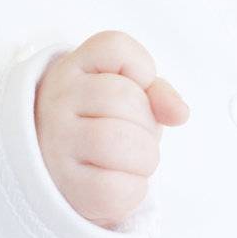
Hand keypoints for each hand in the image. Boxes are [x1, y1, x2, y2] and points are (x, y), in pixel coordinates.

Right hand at [33, 30, 188, 229]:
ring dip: (145, 157)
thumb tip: (180, 113)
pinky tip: (123, 183)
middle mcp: (57, 101)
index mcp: (72, 70)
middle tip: (135, 135)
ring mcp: (57, 143)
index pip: (113, 47)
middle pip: (125, 98)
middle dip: (147, 122)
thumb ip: (156, 92)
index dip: (141, 67)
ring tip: (133, 161)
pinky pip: (115, 188)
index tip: (136, 86)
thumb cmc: (100, 125)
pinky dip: (133, 190)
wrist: (56, 173)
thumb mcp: (125, 96)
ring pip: (120, 141)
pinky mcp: (66, 186)